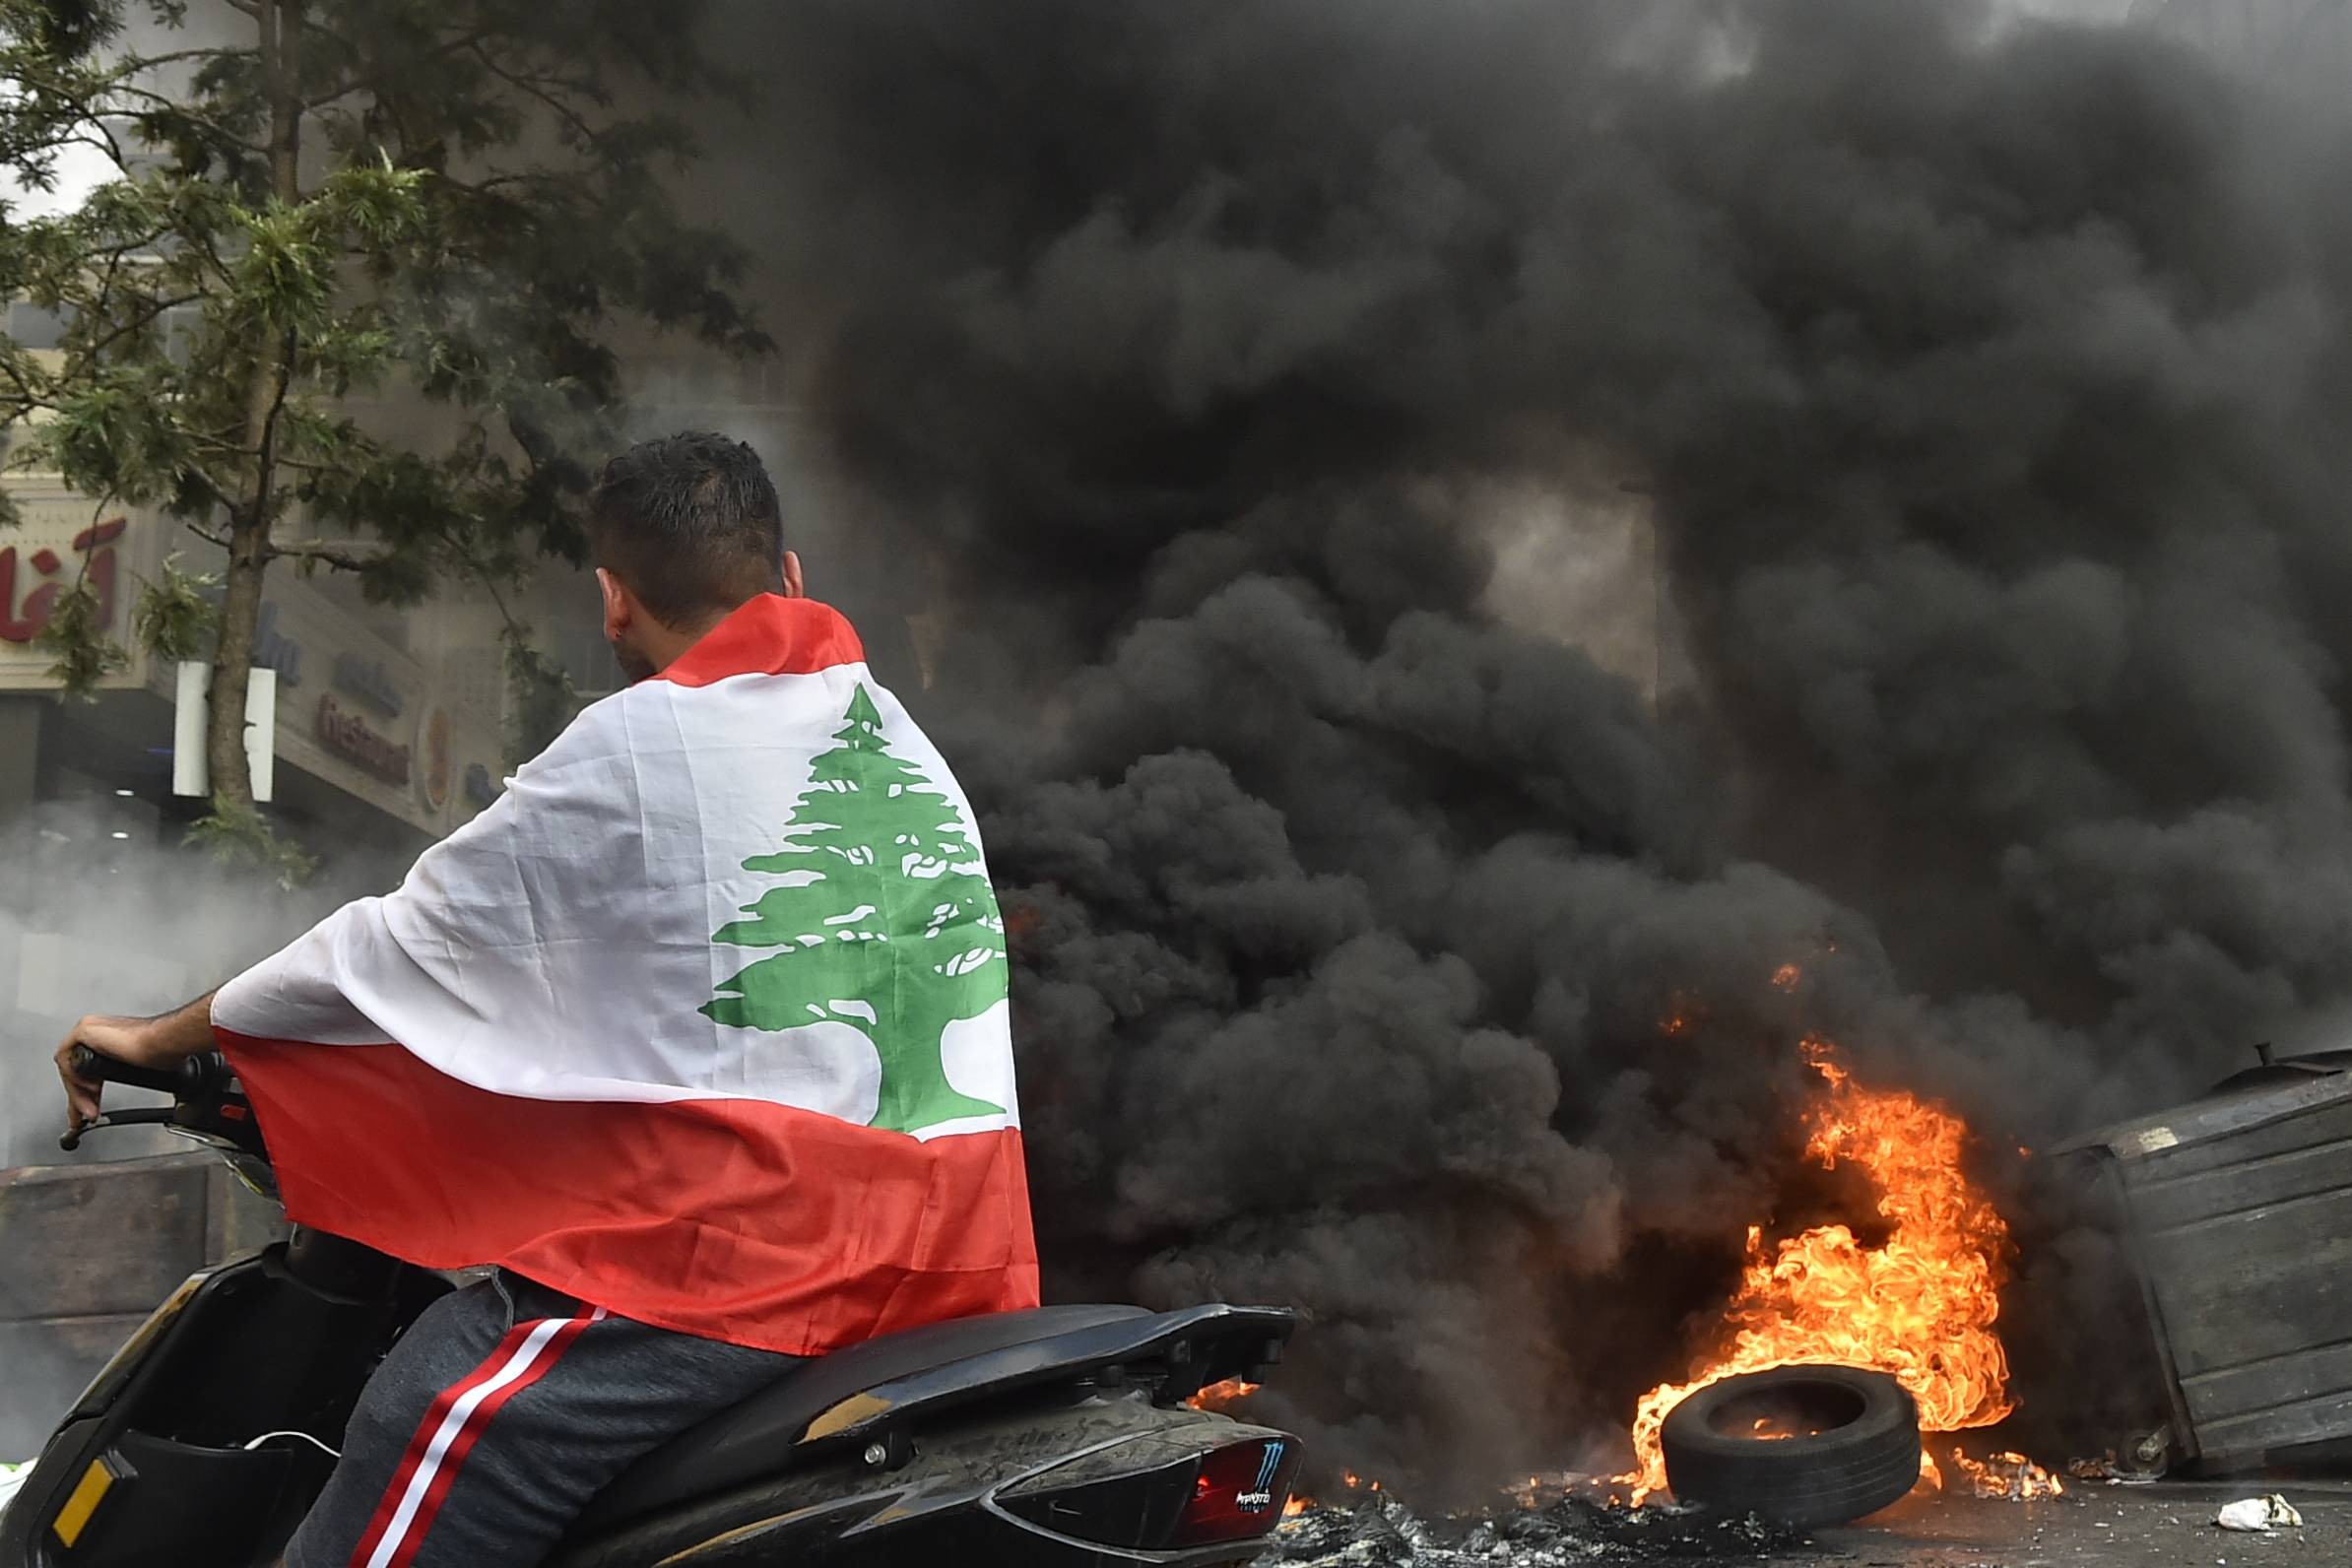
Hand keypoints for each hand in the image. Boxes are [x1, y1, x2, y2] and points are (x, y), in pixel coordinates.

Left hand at [54, 1014, 164, 1133]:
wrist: (162, 1042)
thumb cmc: (159, 1050)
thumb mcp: (135, 1066)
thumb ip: (123, 1071)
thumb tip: (133, 1083)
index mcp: (107, 1037)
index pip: (85, 1068)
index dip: (84, 1091)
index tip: (89, 1108)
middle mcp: (95, 1032)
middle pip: (74, 1069)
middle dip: (78, 1096)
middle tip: (81, 1117)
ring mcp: (89, 1030)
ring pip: (70, 1067)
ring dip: (77, 1093)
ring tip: (88, 1110)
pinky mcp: (84, 1031)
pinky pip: (67, 1059)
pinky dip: (75, 1078)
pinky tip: (90, 1089)